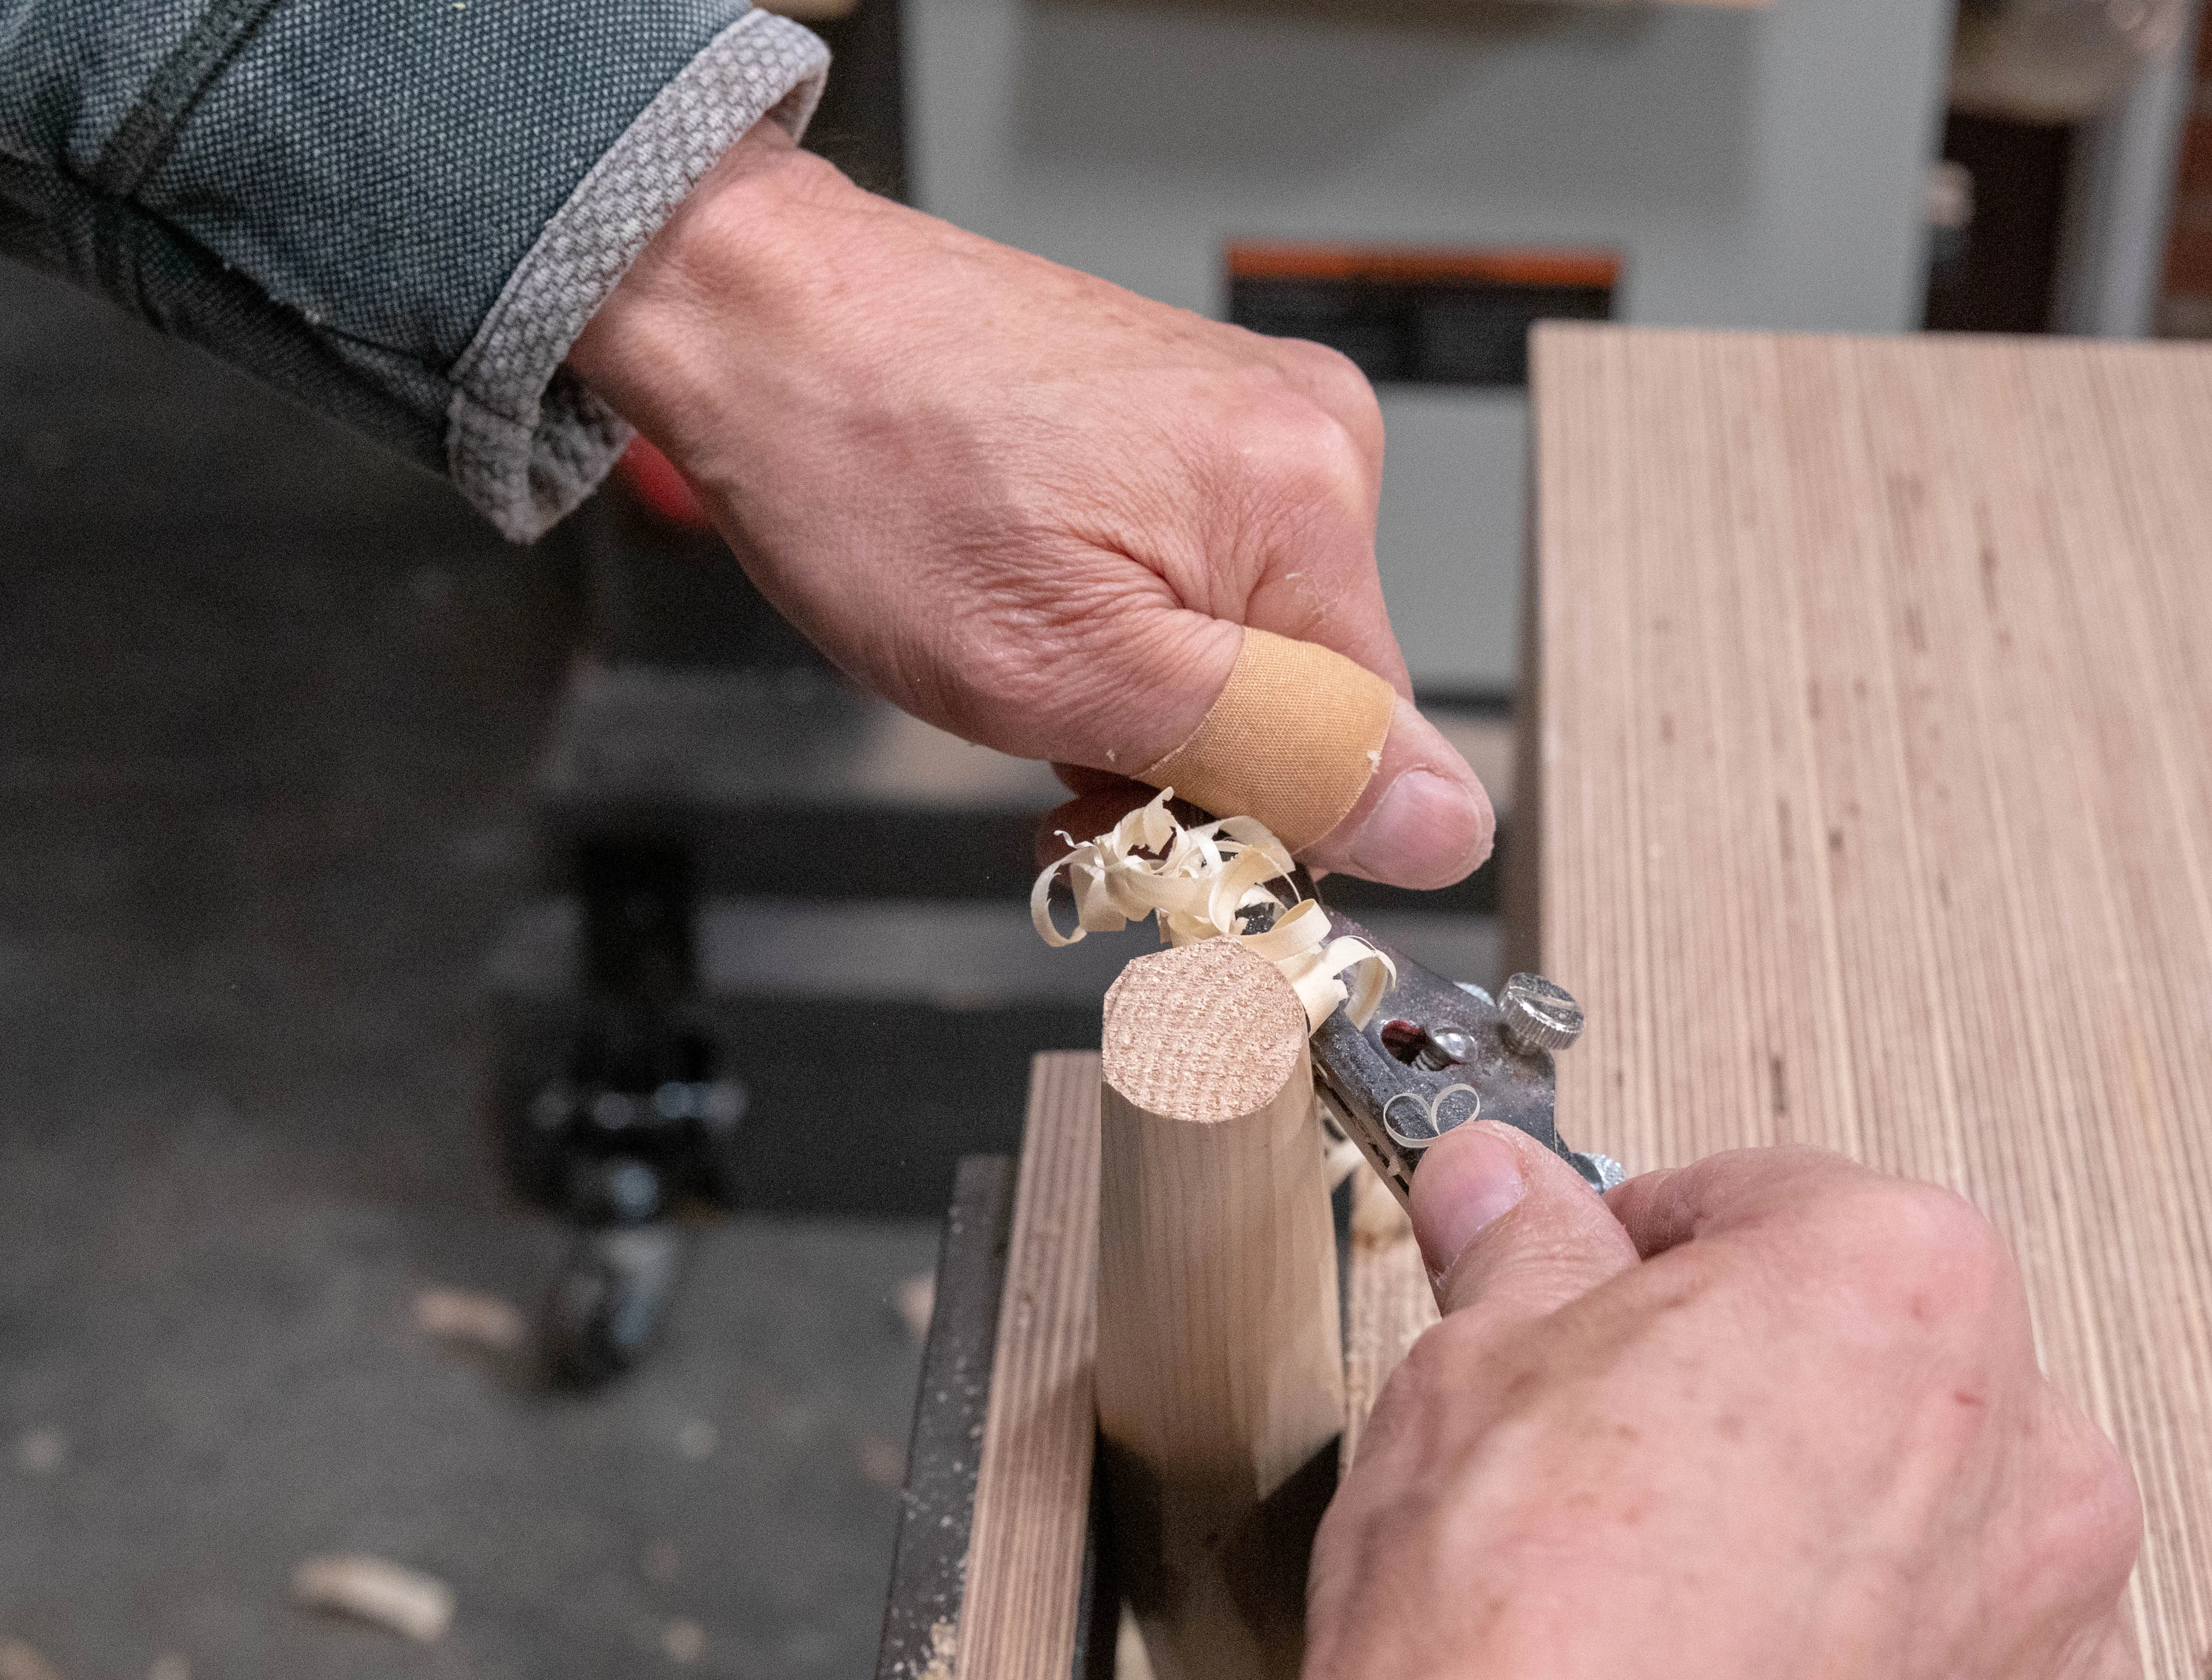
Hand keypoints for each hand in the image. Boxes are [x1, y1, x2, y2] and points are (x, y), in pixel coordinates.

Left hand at [569, 125, 1492, 888]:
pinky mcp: (1194, 413)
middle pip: (1313, 700)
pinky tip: (1038, 607)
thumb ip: (1276, 754)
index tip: (1130, 823)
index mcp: (1306, 503)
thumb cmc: (870, 475)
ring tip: (1023, 664)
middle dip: (1188, 761)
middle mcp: (1309, 440)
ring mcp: (1251, 416)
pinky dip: (1126, 631)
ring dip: (1145, 704)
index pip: (1369, 752)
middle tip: (1049, 752)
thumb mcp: (1065, 672)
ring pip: (1252, 652)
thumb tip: (1449, 826)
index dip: (1251, 820)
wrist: (762, 321)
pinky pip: (1206, 583)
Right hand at [1301, 1126, 2142, 1679]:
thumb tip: (1506, 1196)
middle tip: (1625, 1460)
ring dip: (1838, 1546)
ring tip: (1682, 1607)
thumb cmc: (1521, 1643)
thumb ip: (1525, 1254)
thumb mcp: (1474, 1370)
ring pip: (1939, 1532)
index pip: (1769, 1205)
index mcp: (1905, 1282)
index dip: (1653, 1252)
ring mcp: (2057, 1630)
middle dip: (1762, 1395)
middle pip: (1880, 1365)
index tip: (1597, 1295)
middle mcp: (2028, 1446)